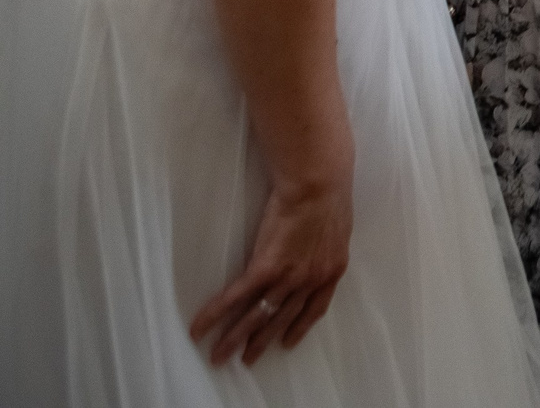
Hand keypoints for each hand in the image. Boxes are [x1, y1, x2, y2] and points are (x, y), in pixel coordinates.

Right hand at [190, 165, 352, 365]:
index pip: (315, 309)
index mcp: (331, 270)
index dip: (299, 327)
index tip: (286, 342)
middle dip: (263, 341)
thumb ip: (323, 246)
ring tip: (220, 356)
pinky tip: (200, 328)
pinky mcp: (265, 268)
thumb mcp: (335, 227)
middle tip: (247, 359)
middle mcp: (311, 280)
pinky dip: (215, 315)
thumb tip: (314, 248)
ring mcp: (288, 277)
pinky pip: (236, 298)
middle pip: (283, 318)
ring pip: (258, 316)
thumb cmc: (329, 193)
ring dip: (236, 338)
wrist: (318, 183)